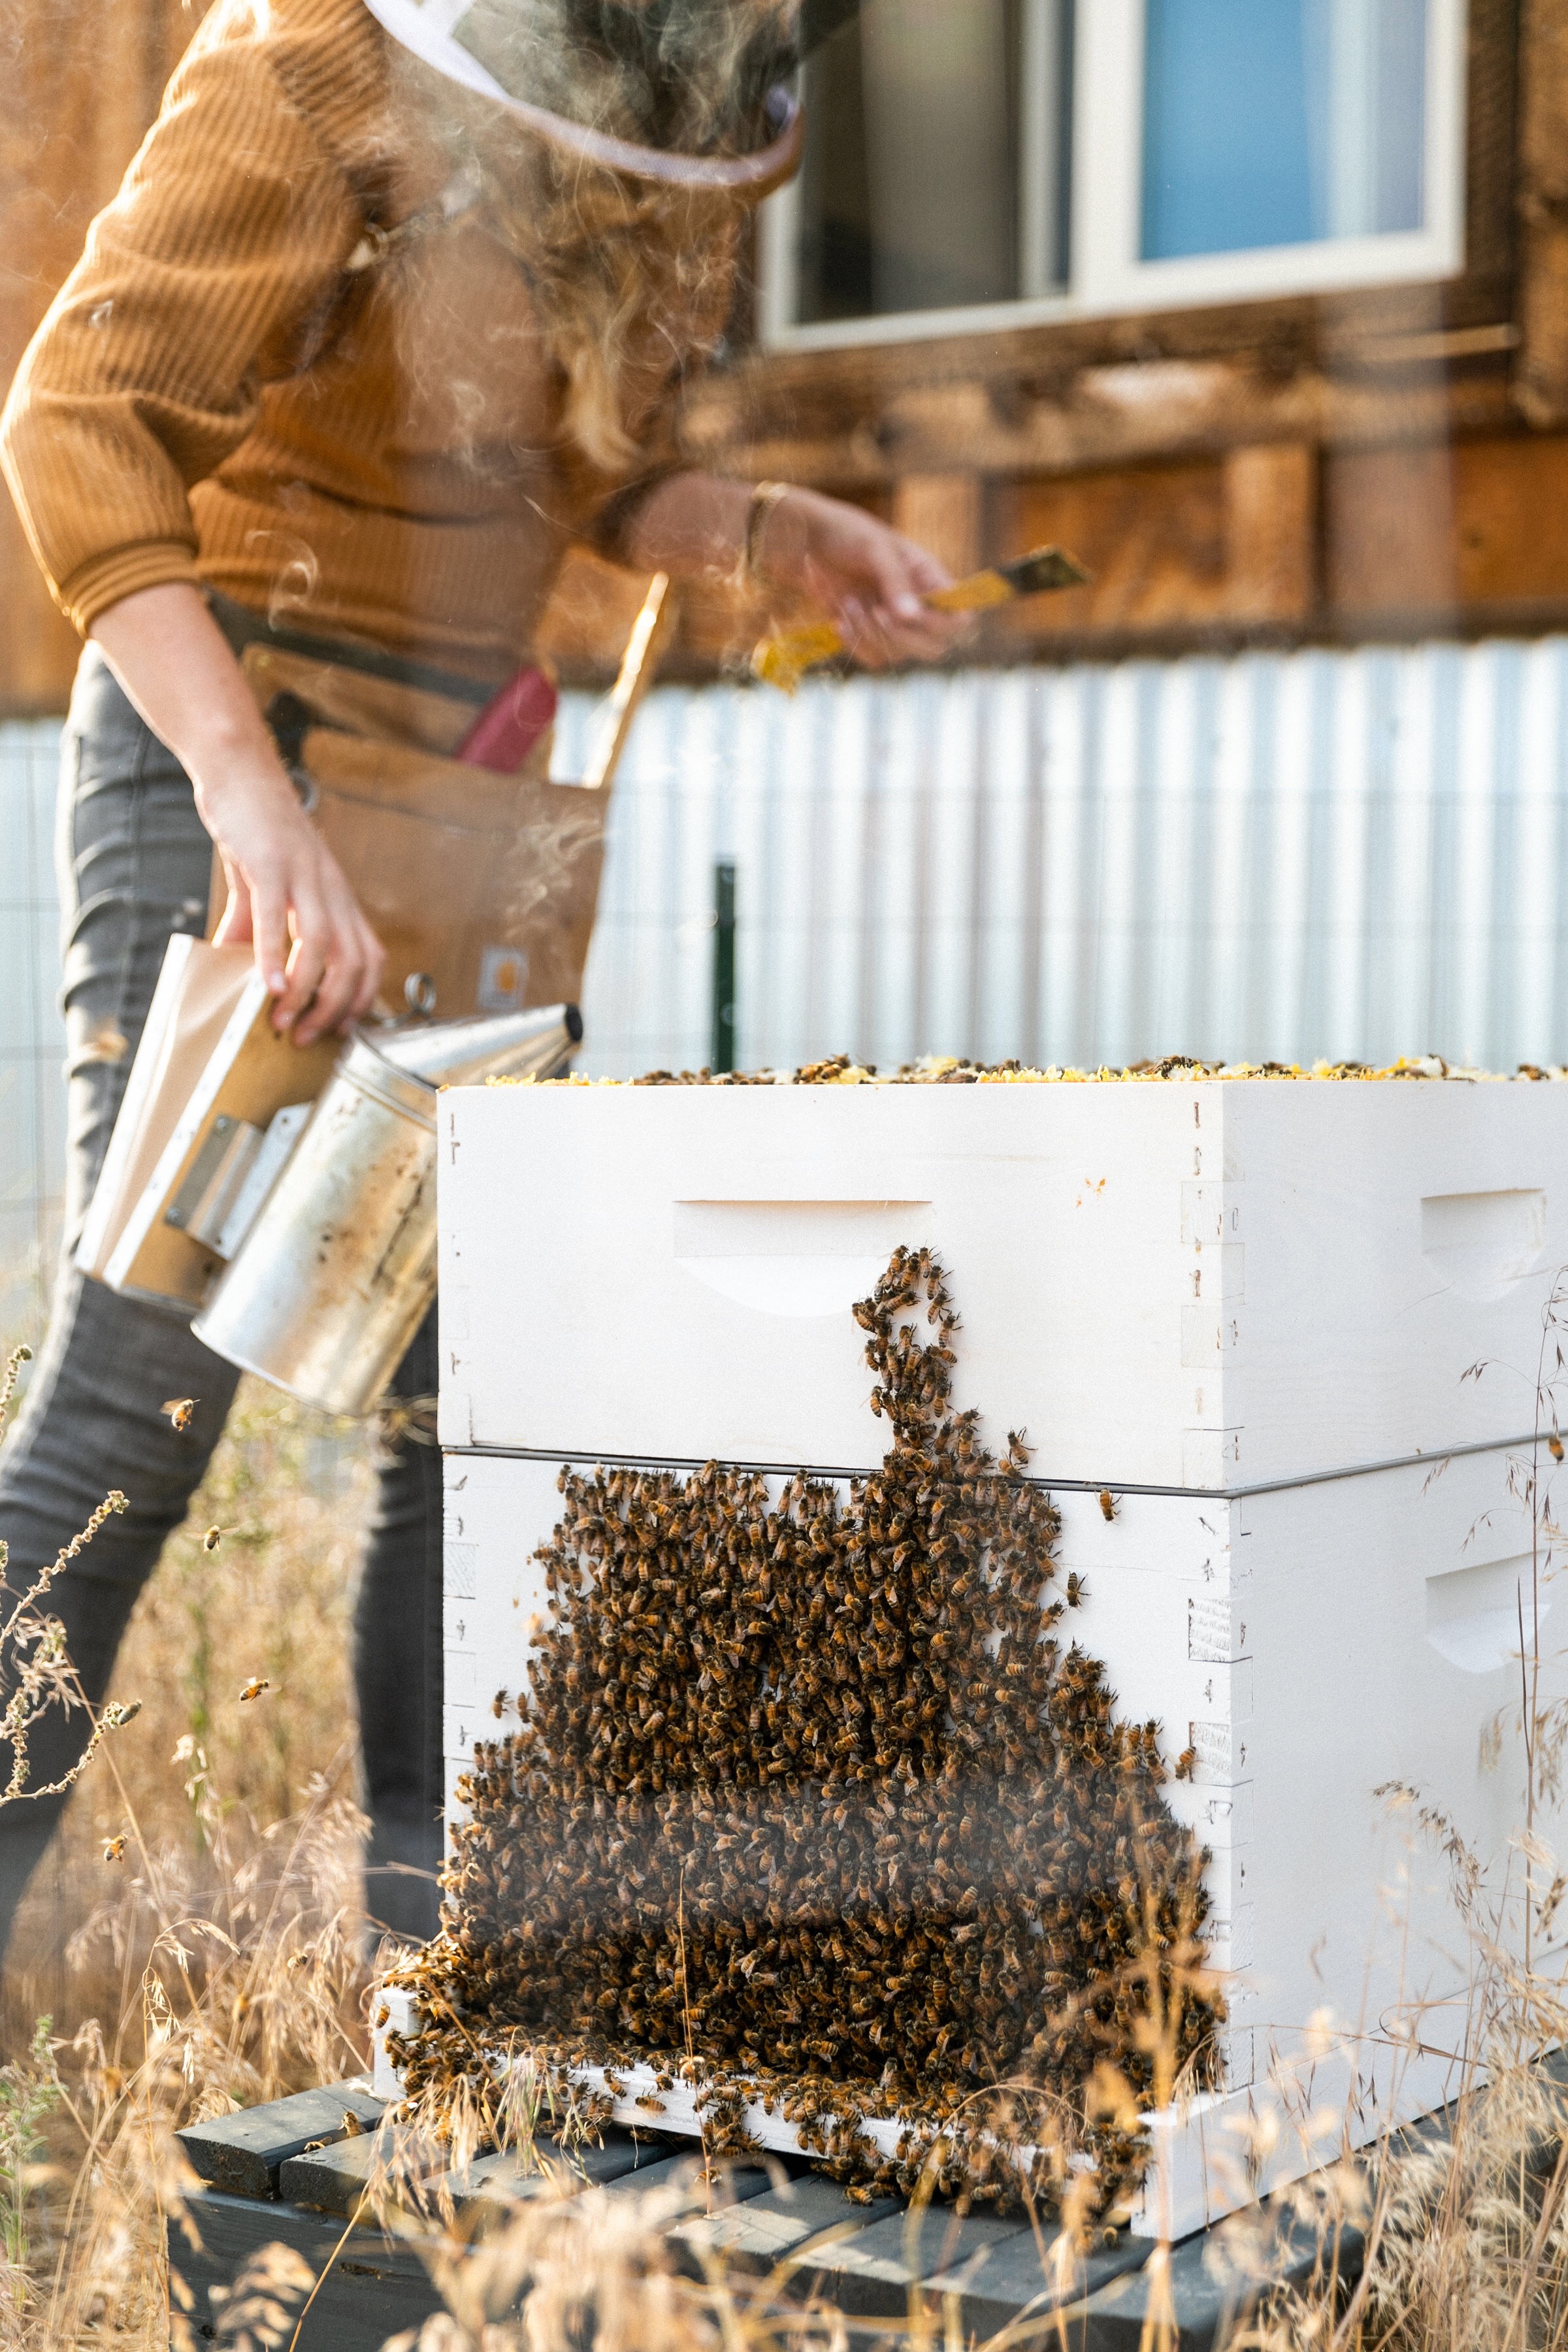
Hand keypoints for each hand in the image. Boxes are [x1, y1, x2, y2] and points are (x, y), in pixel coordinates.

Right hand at [204, 760, 385, 1045]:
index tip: (339, 1029)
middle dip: (336, 1008)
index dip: (362, 999)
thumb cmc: (254, 829)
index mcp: (337, 896)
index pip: (370, 957)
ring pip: (322, 945)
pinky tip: (265, 987)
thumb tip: (240, 970)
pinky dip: (274, 958)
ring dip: (305, 991)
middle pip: (354, 961)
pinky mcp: (271, 862)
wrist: (238, 771)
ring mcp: (304, 875)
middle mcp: (331, 888)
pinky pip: (276, 918)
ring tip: (284, 1022)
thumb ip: (257, 929)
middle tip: (308, 1038)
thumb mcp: (263, 886)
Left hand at [755, 486, 970, 669]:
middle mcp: (918, 606)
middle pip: (936, 647)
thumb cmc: (846, 534)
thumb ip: (895, 580)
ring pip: (902, 656)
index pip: (960, 618)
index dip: (943, 624)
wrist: (807, 544)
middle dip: (905, 637)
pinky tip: (840, 618)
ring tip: (849, 603)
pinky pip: (875, 659)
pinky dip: (857, 643)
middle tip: (876, 611)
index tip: (913, 612)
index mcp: (930, 579)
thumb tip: (912, 616)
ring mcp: (895, 625)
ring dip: (873, 635)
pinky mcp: (870, 637)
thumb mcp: (874, 547)